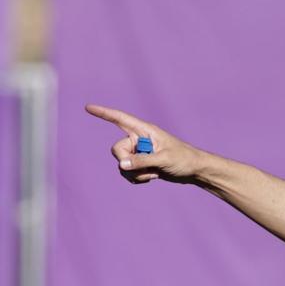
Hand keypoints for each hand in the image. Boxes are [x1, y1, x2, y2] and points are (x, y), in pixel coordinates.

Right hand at [85, 104, 205, 184]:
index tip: (88, 107)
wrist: (194, 171)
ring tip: (153, 173)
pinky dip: (136, 178)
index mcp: (145, 130)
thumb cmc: (184, 159)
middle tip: (146, 167)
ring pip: (121, 164)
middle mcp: (139, 139)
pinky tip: (152, 177)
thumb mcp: (164, 160)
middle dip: (127, 162)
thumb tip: (121, 165)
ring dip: (135, 173)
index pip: (120, 119)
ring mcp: (139, 152)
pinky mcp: (141, 164)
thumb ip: (142, 161)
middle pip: (117, 150)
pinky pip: (127, 172)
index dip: (103, 113)